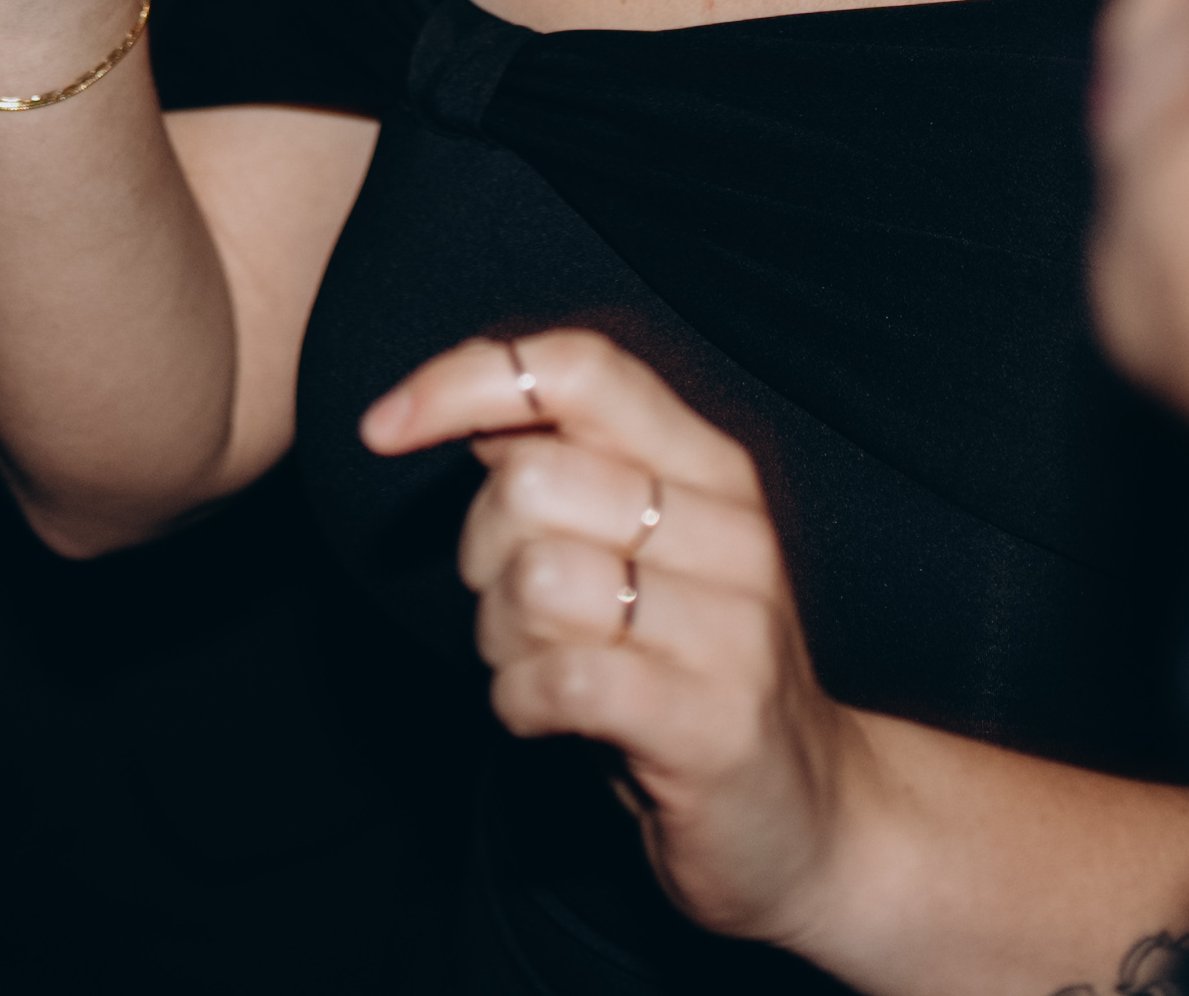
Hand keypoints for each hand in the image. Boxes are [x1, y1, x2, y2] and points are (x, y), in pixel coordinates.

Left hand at [364, 328, 867, 957]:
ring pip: (537, 577)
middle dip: (480, 555)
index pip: (581, 370)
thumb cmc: (690, 675)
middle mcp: (733, 530)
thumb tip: (467, 401)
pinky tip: (544, 716)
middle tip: (515, 613)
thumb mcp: (642, 553)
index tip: (382, 426)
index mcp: (711, 468)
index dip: (468, 379)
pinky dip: (519, 701)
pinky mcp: (710, 721)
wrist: (806, 818)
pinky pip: (562, 678)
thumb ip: (567, 469)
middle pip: (532, 482)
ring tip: (535, 667)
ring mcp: (733, 626)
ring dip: (499, 637)